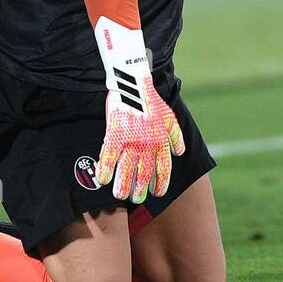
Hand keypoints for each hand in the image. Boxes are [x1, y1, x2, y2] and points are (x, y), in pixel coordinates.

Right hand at [91, 17, 184, 203]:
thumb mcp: (170, 117)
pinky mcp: (115, 134)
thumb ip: (176, 136)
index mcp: (161, 141)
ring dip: (123, 185)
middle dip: (141, 188)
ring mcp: (131, 140)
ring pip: (127, 169)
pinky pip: (109, 156)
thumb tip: (180, 152)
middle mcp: (148, 144)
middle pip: (144, 173)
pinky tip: (103, 180)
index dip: (161, 183)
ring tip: (121, 196)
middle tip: (137, 198)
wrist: (134, 83)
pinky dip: (106, 169)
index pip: (163, 168)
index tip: (158, 193)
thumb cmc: (151, 100)